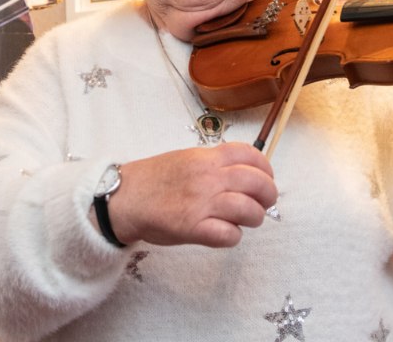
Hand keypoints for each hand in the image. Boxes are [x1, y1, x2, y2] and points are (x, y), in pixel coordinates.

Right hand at [107, 142, 276, 247]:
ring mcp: (202, 203)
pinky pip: (229, 235)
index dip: (266, 169)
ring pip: (250, 210)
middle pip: (258, 183)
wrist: (124, 198)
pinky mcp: (194, 228)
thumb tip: (244, 173)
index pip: (251, 156)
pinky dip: (233, 236)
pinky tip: (225, 233)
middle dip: (268, 196)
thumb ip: (214, 163)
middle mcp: (208, 177)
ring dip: (254, 218)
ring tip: (244, 221)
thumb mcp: (186, 158)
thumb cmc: (154, 179)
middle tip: (263, 203)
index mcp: (207, 158)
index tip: (265, 179)